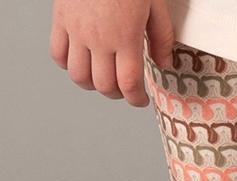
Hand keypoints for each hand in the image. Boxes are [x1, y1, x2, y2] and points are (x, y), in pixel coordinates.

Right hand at [49, 0, 174, 106]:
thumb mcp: (155, 4)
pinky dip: (68, 65)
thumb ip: (161, 37)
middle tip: (125, 88)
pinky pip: (58, 55)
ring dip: (93, 84)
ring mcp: (77, 30)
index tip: (141, 100)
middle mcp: (99, 38)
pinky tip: (81, 60)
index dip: (136, 99)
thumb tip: (163, 63)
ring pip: (79, 76)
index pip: (129, 84)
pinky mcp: (61, 19)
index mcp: (125, 37)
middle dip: (118, 94)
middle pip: (104, 86)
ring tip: (104, 77)